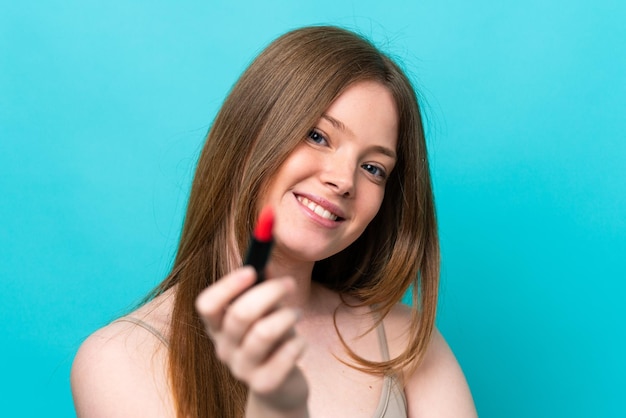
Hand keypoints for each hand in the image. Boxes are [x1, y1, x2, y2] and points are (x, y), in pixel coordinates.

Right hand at [196, 267, 308, 416]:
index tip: (252, 270)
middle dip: (270, 292)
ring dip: (286, 316)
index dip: (227, 285)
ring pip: (264, 333)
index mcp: (217, 326)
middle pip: (240, 314)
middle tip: (289, 283)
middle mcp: (224, 348)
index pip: (207, 304)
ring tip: (296, 314)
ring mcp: (241, 369)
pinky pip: (285, 355)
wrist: (279, 387)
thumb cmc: (271, 339)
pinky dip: (298, 342)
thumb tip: (266, 260)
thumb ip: (262, 287)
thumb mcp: (264, 311)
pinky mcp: (264, 384)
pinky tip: (299, 342)